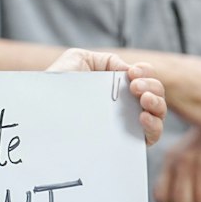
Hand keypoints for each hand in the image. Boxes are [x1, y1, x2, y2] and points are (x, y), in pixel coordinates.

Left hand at [45, 48, 166, 144]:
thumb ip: (107, 60)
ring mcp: (128, 123)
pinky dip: (154, 125)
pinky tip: (143, 117)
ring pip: (159, 114)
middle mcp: (127, 104)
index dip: (146, 73)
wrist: (42, 107)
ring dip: (157, 103)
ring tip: (143, 100)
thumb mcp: (79, 59)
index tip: (133, 73)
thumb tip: (129, 72)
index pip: (145, 77)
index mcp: (118, 85)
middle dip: (152, 86)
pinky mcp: (126, 142)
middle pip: (156, 94)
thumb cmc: (58, 84)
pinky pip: (151, 136)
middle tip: (135, 86)